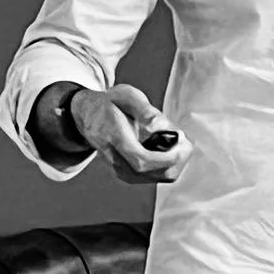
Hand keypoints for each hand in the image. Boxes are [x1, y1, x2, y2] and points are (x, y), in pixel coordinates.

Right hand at [72, 84, 190, 184]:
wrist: (88, 116)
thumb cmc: (109, 105)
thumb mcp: (126, 95)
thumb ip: (144, 109)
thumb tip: (157, 125)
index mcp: (115, 138)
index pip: (141, 160)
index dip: (166, 158)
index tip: (182, 145)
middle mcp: (116, 159)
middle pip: (152, 172)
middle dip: (176, 160)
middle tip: (185, 141)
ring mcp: (121, 169)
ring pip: (157, 177)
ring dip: (175, 162)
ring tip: (179, 142)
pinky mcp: (128, 174)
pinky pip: (155, 176)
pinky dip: (169, 165)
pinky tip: (170, 149)